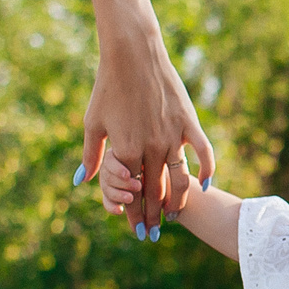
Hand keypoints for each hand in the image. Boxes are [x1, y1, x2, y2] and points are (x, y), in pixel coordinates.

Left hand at [77, 26, 211, 232]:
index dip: (132, 215)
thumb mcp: (93, 122)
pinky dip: (205, 172)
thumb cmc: (107, 87)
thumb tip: (83, 181)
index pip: (130, 193)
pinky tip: (204, 186)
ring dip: (176, 203)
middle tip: (152, 234)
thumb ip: (91, 155)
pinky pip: (203, 154)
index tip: (134, 230)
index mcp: (126, 149)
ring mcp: (172, 136)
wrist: (132, 55)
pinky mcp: (188, 123)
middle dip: (152, 217)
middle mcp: (150, 147)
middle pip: (154, 192)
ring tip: (174, 217)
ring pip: (178, 181)